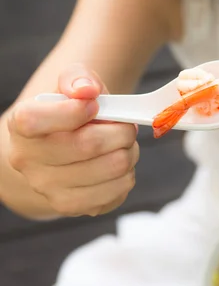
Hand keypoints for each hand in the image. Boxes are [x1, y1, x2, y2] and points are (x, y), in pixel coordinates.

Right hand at [7, 63, 138, 216]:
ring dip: (130, 152)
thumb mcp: (69, 85)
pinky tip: (116, 164)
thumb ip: (77, 78)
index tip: (95, 105)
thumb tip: (87, 89)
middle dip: (120, 130)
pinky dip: (128, 175)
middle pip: (87, 144)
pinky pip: (118, 191)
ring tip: (123, 144)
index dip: (73, 111)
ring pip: (111, 168)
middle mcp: (28, 161)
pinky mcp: (73, 207)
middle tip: (126, 125)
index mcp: (20, 125)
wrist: (60, 147)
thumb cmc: (68, 111)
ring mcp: (49, 189)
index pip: (36, 120)